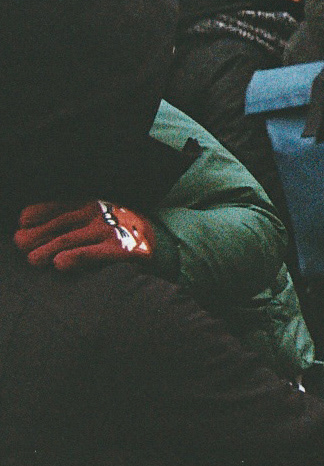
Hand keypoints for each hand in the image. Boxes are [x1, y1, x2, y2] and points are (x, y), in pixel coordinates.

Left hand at [15, 200, 155, 269]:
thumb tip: (23, 231)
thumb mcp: (96, 218)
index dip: (37, 213)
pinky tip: (60, 263)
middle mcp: (101, 212)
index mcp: (93, 202)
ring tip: (32, 260)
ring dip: (46, 250)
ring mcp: (110, 229)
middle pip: (60, 223)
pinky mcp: (120, 248)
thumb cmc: (119, 232)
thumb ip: (66, 222)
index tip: (22, 223)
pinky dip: (74, 257)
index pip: (59, 205)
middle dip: (36, 234)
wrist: (161, 244)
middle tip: (21, 245)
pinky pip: (91, 253)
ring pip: (68, 239)